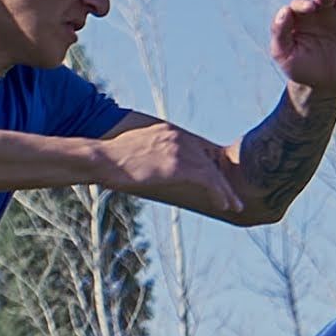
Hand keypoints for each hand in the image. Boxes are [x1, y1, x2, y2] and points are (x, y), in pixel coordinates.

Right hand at [88, 114, 244, 215]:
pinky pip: (207, 180)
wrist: (100, 158)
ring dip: (226, 190)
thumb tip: (153, 168)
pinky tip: (224, 204)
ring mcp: (178, 150)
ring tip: (234, 205)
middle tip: (233, 194)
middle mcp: (177, 137)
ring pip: (212, 171)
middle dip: (223, 178)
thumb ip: (151, 152)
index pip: (199, 148)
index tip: (221, 179)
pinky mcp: (177, 165)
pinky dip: (219, 193)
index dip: (212, 164)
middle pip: (210, 159)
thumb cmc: (110, 159)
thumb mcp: (134, 149)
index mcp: (168, 131)